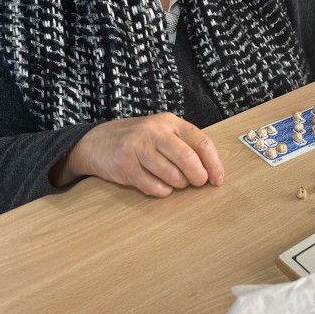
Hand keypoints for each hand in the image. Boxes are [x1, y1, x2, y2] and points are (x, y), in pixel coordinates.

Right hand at [51, 113, 224, 195]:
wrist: (96, 142)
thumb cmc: (137, 140)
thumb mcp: (161, 132)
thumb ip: (184, 145)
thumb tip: (211, 171)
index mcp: (170, 122)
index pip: (201, 142)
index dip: (213, 163)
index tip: (218, 179)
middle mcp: (155, 132)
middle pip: (188, 159)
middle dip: (197, 177)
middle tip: (198, 184)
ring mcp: (139, 148)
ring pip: (172, 176)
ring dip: (179, 185)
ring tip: (175, 182)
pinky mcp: (126, 167)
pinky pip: (155, 187)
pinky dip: (162, 191)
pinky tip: (159, 185)